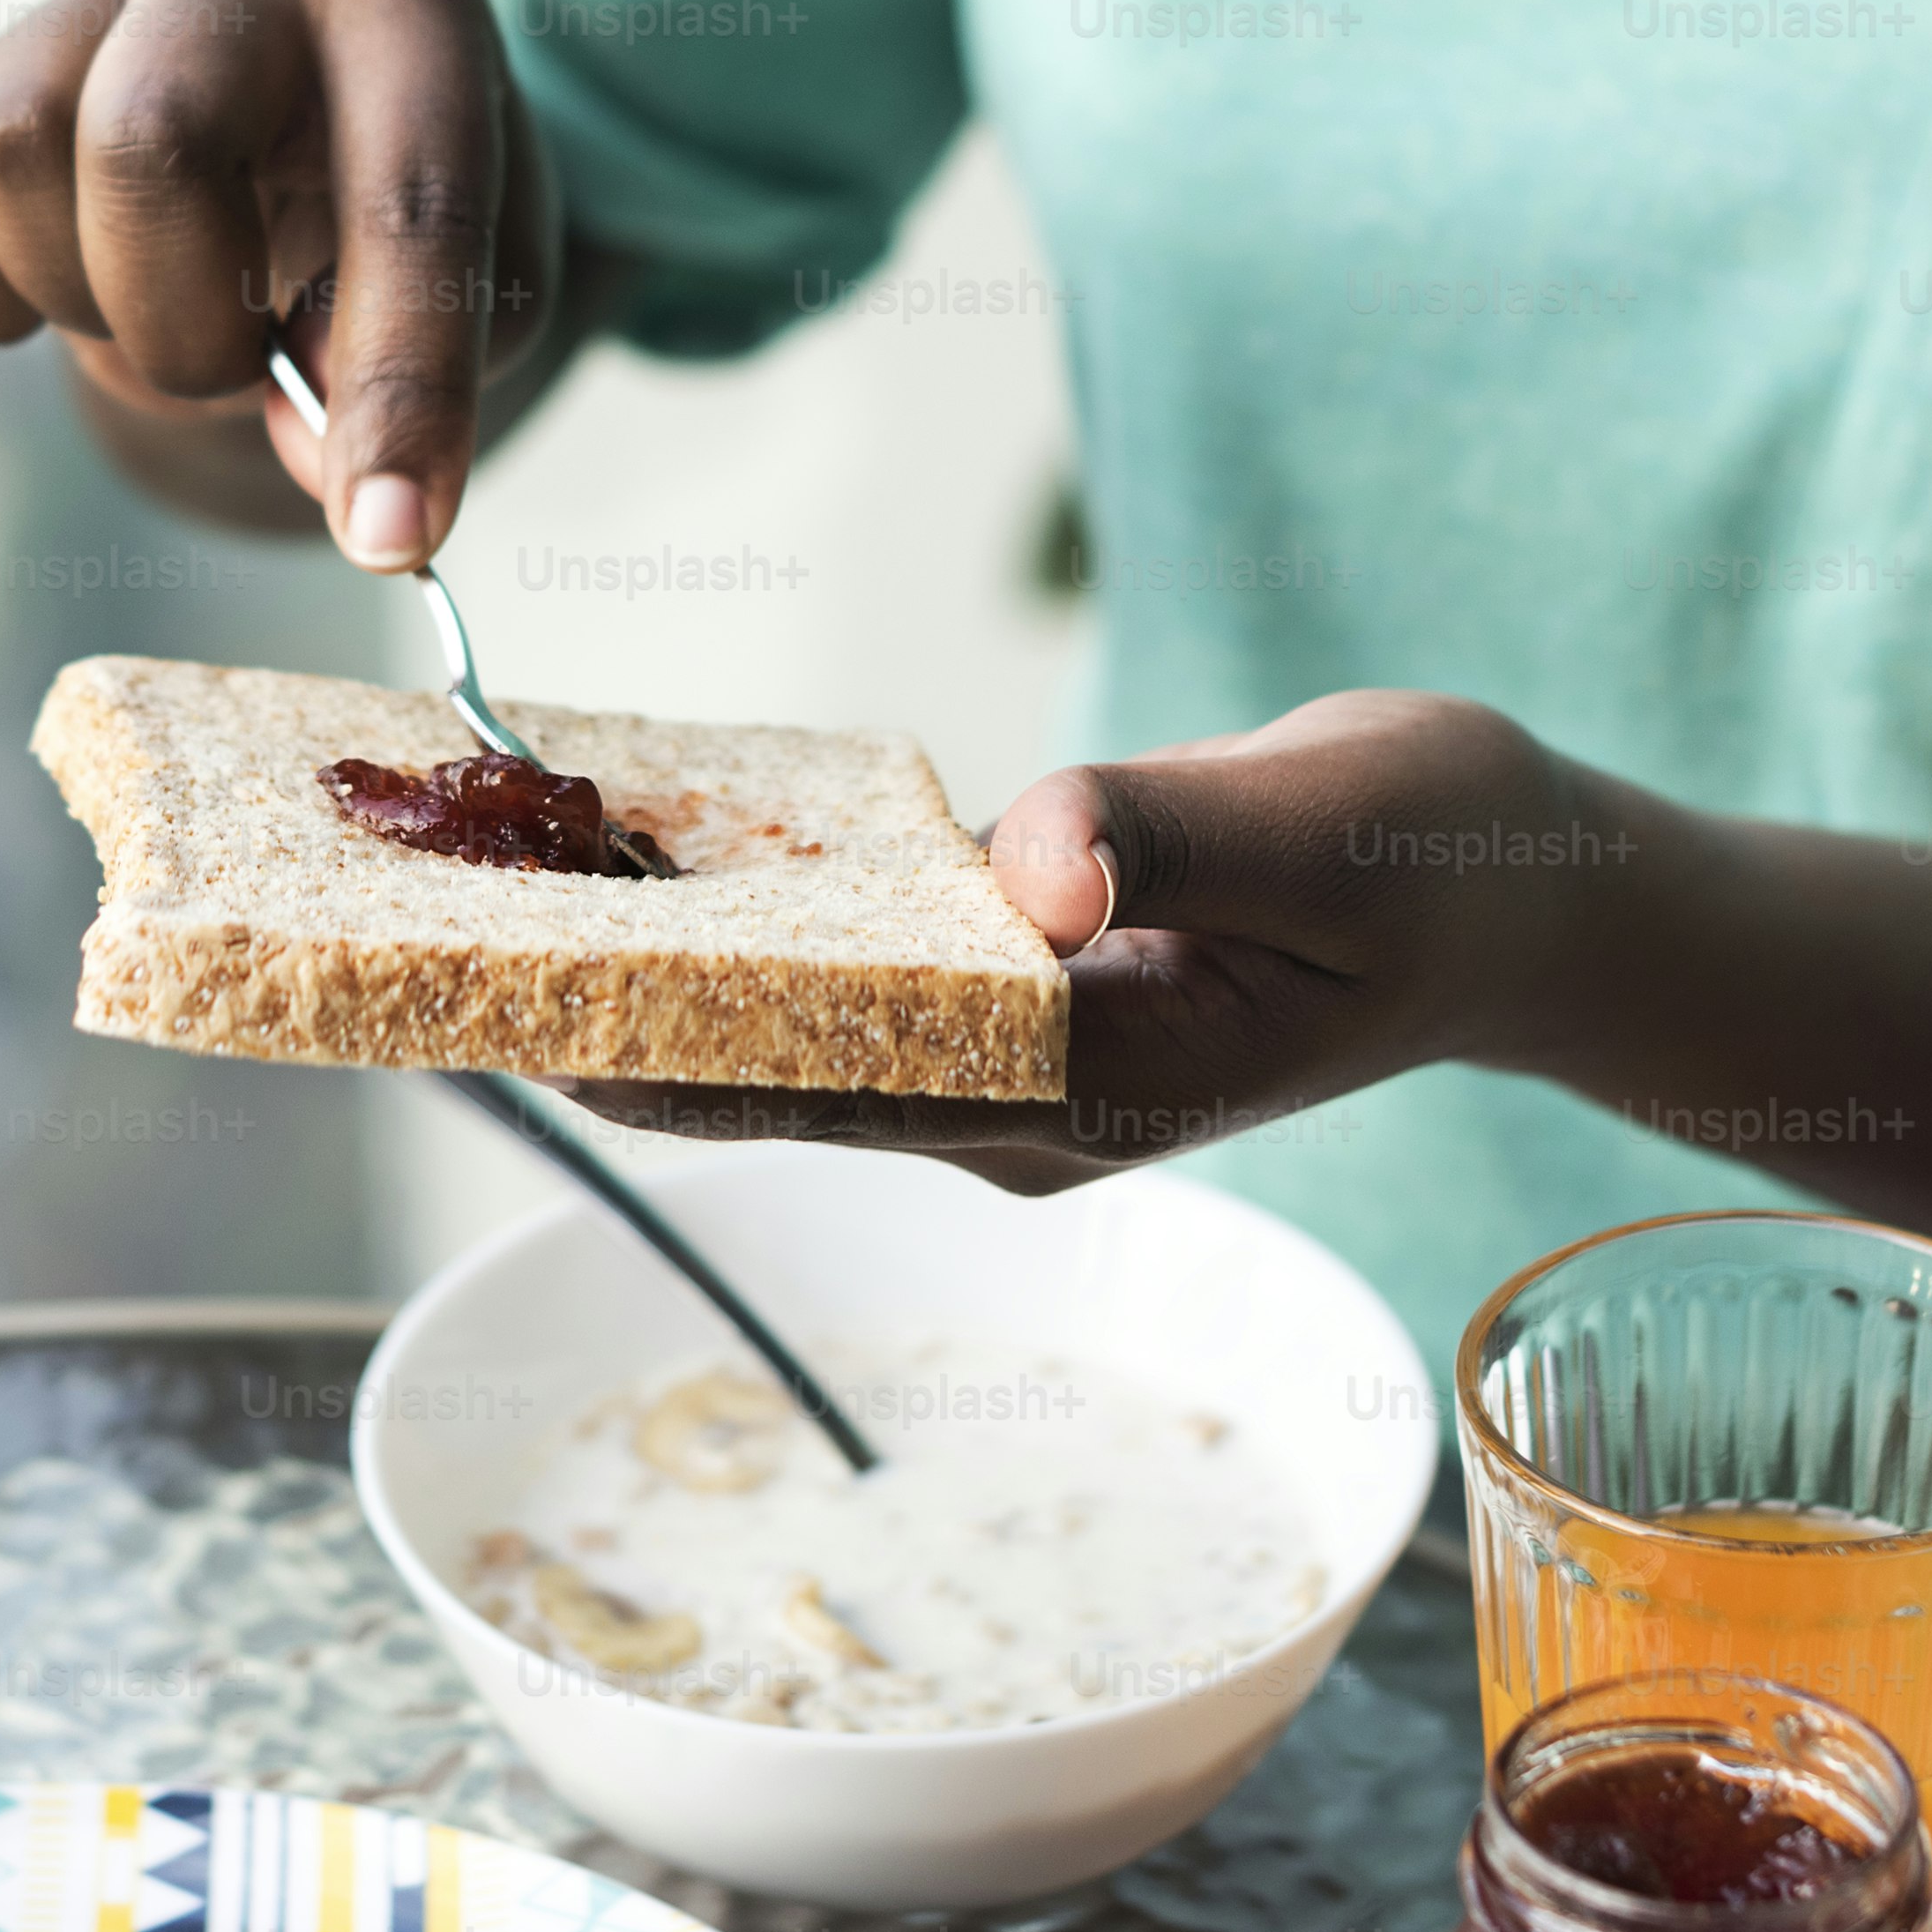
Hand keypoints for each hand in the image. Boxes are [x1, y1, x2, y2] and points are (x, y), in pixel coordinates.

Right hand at [0, 0, 565, 567]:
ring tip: (161, 309)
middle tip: (236, 366)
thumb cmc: (400, 203)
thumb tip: (318, 455)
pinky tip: (65, 289)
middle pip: (145, 140)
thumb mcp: (478, 287)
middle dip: (183, 319)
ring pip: (14, 147)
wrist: (295, 107)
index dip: (400, 390)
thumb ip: (424, 373)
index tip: (388, 537)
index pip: (408, 205)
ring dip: (84, 299)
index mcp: (404, 2)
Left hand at [570, 691, 1623, 1190]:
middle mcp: (1022, 1106)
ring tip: (472, 868)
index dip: (645, 1046)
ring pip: (779, 1034)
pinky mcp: (1011, 1001)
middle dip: (591, 1008)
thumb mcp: (1335, 824)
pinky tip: (624, 843)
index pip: (816, 1087)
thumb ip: (1178, 832)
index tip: (486, 994)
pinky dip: (732, 920)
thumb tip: (1027, 857)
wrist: (1522, 899)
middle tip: (409, 910)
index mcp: (1087, 1089)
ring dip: (641, 964)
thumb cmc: (1442, 856)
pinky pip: (834, 979)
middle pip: (758, 1079)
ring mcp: (1010, 1067)